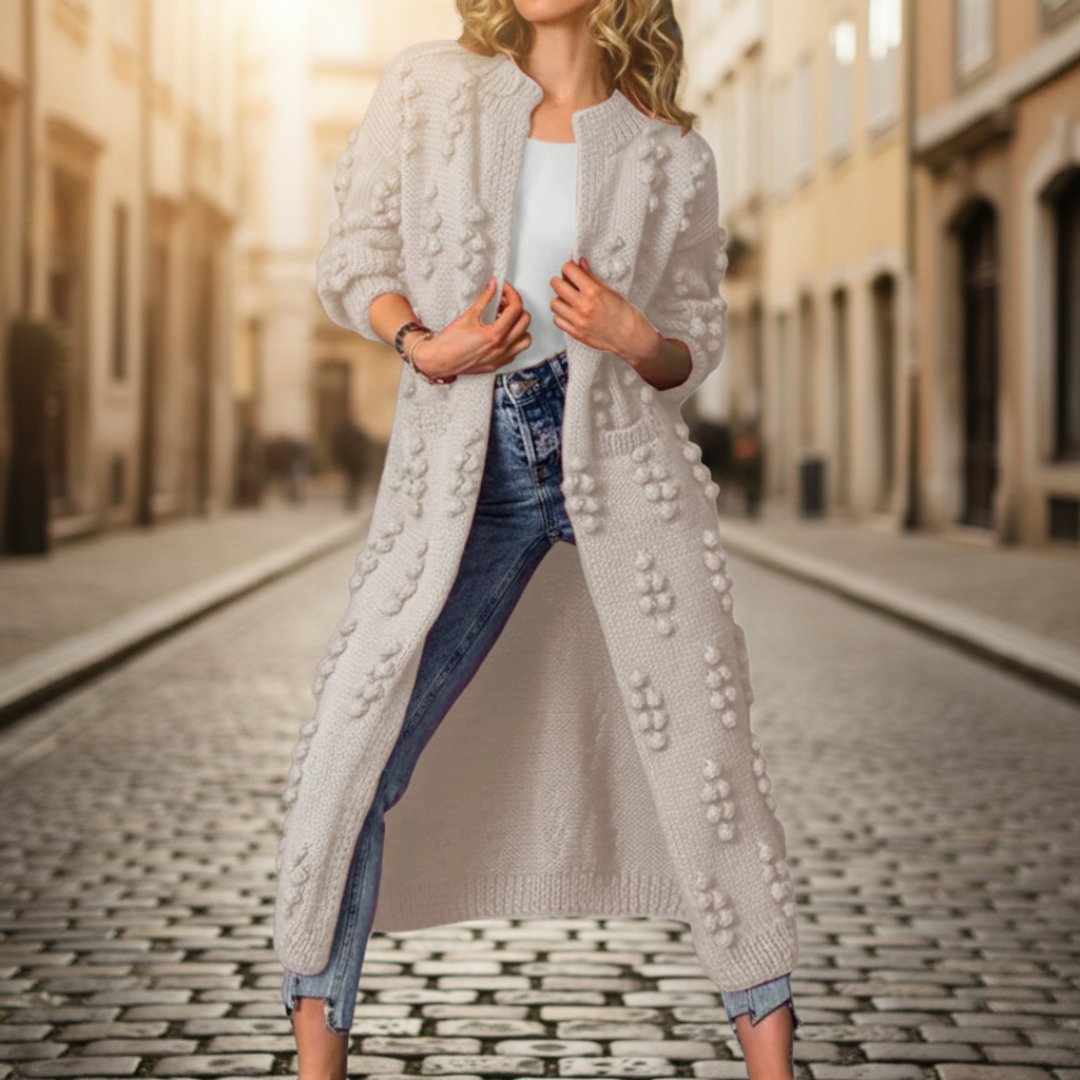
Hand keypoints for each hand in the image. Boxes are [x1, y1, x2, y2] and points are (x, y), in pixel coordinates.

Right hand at [411, 278, 531, 379]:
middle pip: (525, 321)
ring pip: (526, 339)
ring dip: (520, 327)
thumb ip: (484, 298)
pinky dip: (514, 340)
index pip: (516, 308)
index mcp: (495, 335)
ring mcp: (501, 358)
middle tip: (503, 302)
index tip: (504, 289)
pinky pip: (516, 352)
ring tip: (505, 319)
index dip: (512, 293)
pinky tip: (501, 334)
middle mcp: (502, 348)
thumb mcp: (468, 316)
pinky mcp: (497, 365)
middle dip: (516, 307)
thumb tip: (493, 284)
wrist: (439, 361)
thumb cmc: (450, 342)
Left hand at [549, 257, 656, 360]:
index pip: (568, 270)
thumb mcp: (610, 291)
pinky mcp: (575, 333)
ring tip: (568, 300)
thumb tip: (580, 263)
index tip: (571, 269)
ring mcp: (577, 321)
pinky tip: (569, 313)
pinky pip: (557, 320)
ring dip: (559, 299)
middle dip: (560, 280)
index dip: (568, 267)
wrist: (630, 337)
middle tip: (566, 282)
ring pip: (554, 303)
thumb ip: (591, 277)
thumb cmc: (624, 315)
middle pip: (556, 284)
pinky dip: (561, 315)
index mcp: (593, 292)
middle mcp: (583, 306)